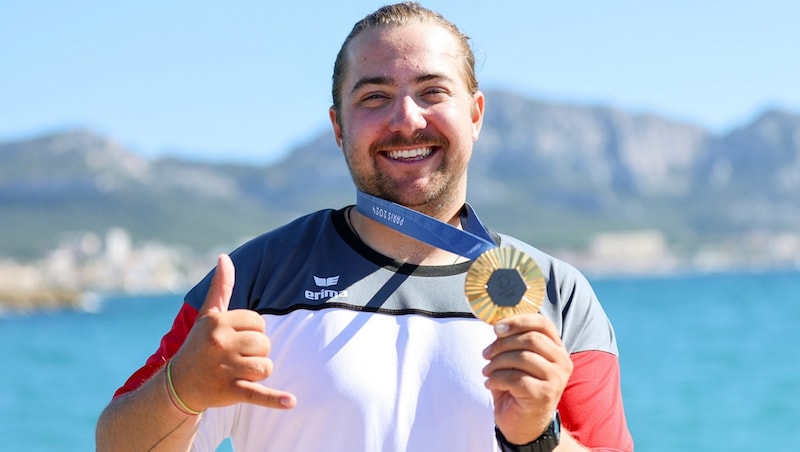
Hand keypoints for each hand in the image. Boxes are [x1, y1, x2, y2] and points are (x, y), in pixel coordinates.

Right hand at [169, 254, 296, 411]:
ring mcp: (225, 368)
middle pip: (265, 344)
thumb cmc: (198, 346)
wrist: (178, 386)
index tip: (235, 339)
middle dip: (256, 352)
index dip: (253, 332)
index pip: (259, 322)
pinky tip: (291, 402)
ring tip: (239, 372)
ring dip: (258, 372)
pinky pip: (258, 393)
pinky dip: (275, 399)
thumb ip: (221, 288)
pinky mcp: (230, 391)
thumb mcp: (208, 316)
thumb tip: (224, 257)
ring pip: (266, 366)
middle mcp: (220, 343)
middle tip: (235, 358)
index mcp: (218, 322)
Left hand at [482, 314, 571, 443]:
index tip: (496, 328)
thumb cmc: (518, 389)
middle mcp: (562, 362)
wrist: (524, 425)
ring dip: (497, 363)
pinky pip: (515, 378)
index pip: (542, 323)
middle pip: (530, 339)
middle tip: (486, 354)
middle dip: (502, 344)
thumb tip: (498, 324)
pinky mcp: (544, 394)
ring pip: (522, 357)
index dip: (518, 321)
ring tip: (487, 371)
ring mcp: (556, 379)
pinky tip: (491, 384)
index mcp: (557, 349)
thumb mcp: (516, 361)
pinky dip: (497, 379)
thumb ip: (513, 342)